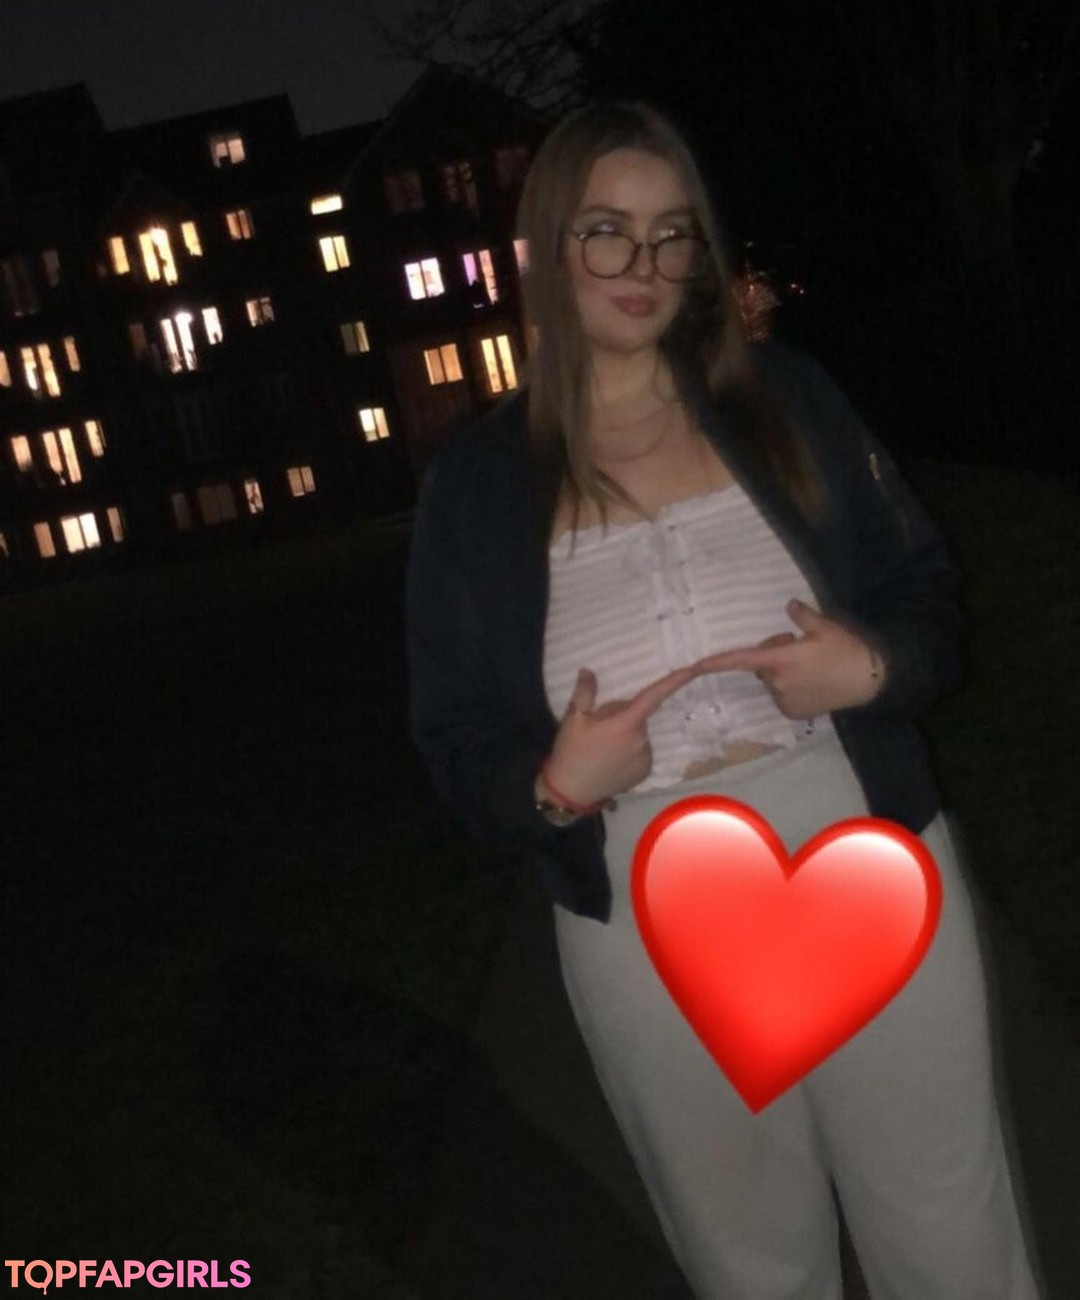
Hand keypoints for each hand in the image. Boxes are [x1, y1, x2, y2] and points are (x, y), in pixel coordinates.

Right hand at [542, 663, 704, 807]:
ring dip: (626, 735)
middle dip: (623, 716)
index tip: (692, 669)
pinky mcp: (644, 772)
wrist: (572, 791)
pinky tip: (610, 760)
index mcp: (626, 723)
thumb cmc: (571, 753)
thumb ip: (584, 693)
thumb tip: (588, 671)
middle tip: (598, 726)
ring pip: (639, 735)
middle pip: (638, 717)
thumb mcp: (573, 719)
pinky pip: (640, 752)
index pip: (654, 696)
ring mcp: (645, 758)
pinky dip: (628, 751)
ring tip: (601, 747)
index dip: (674, 681)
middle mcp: (641, 740)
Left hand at [695, 599, 885, 718]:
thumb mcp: (824, 626)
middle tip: (798, 644)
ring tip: (812, 665)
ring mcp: (785, 700)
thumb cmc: (847, 650)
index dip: (716, 663)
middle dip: (773, 655)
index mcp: (780, 660)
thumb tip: (789, 605)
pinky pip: (782, 695)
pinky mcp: (794, 712)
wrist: (870, 681)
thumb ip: (801, 616)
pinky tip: (813, 682)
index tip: (695, 667)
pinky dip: (792, 688)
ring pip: (773, 681)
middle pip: (762, 665)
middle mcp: (778, 683)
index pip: (740, 660)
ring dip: (783, 672)